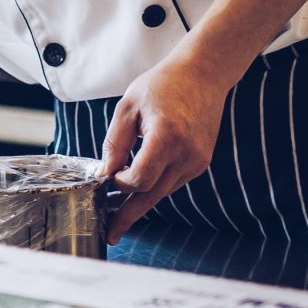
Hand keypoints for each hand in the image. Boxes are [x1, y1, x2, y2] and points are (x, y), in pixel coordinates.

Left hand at [98, 50, 239, 239]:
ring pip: (163, 192)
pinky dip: (155, 187)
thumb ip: (115, 143)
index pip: (139, 179)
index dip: (119, 184)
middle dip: (128, 214)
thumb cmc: (162, 85)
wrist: (203, 74)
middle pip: (151, 195)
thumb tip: (105, 174)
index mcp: (166, 137)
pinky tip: (139, 189)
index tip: (106, 178)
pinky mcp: (201, 162)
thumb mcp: (129, 107)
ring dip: (141, 202)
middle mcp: (186, 154)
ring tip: (118, 215)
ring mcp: (197, 160)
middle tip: (111, 234)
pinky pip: (173, 182)